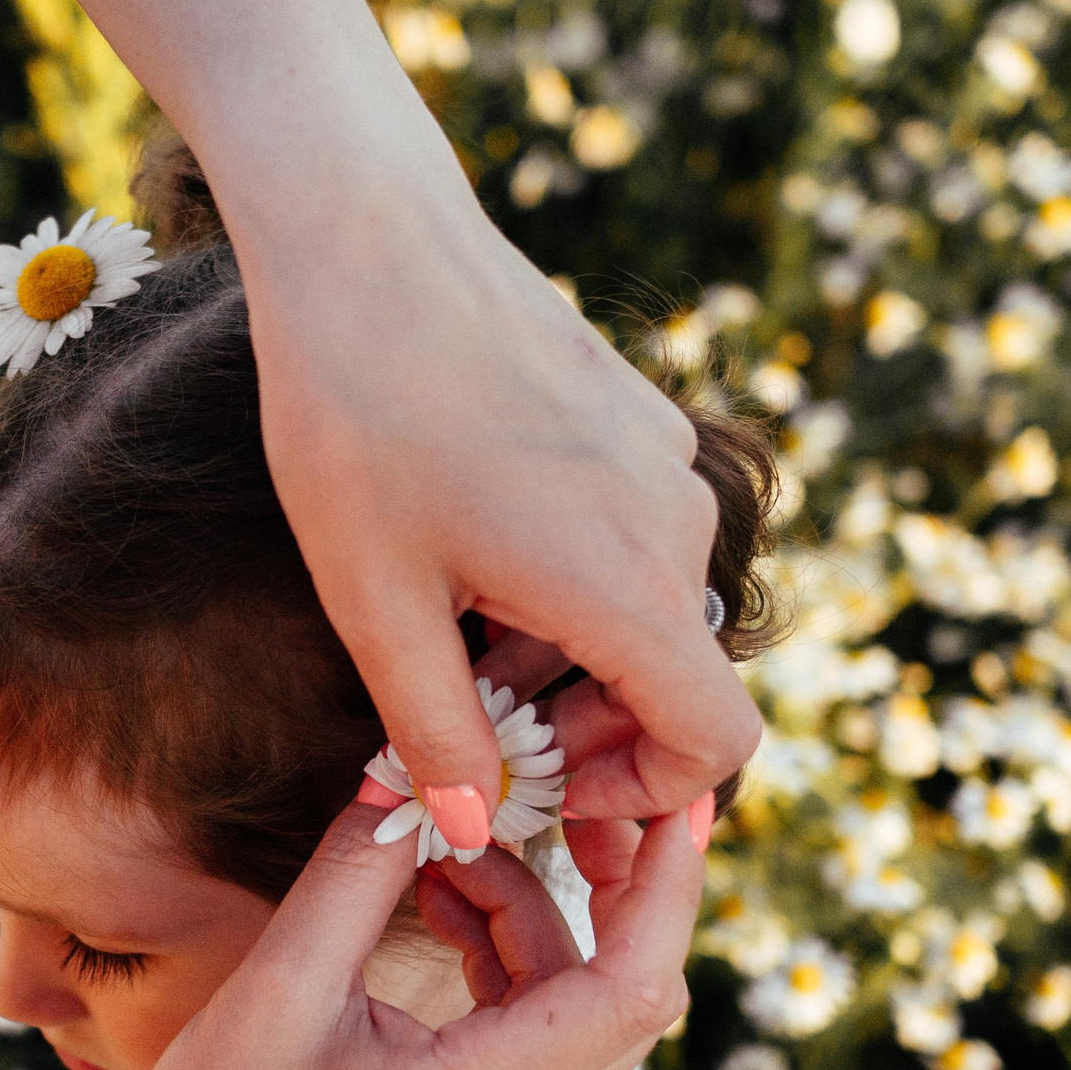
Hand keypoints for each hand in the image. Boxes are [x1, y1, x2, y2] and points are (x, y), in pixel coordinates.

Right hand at [90, 793, 705, 1069]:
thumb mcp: (278, 989)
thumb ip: (355, 875)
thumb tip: (409, 773)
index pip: (634, 989)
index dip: (668, 886)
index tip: (671, 798)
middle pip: (629, 992)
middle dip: (611, 884)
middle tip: (563, 796)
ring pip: (579, 1002)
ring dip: (531, 914)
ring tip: (440, 859)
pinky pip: (536, 1027)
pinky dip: (505, 955)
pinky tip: (436, 911)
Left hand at [238, 169, 759, 841]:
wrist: (365, 238)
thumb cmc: (354, 419)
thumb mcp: (374, 603)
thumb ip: (435, 733)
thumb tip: (474, 831)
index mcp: (628, 585)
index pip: (716, 744)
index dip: (645, 796)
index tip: (549, 793)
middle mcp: (676, 522)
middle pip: (680, 681)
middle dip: (592, 734)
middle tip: (485, 748)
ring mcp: (666, 459)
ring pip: (650, 608)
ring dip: (571, 658)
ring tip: (456, 649)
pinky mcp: (640, 415)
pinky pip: (634, 537)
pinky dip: (574, 584)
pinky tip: (471, 563)